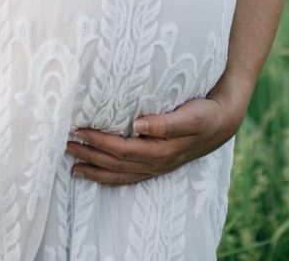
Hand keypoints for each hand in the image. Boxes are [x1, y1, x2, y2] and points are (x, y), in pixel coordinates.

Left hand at [65, 78, 250, 184]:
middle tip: (66, 142)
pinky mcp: (156, 164)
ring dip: (94, 167)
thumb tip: (139, 124)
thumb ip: (166, 122)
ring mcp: (155, 166)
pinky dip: (107, 176)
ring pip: (119, 173)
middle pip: (115, 163)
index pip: (122, 149)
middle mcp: (156, 162)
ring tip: (71, 161)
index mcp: (161, 150)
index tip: (80, 128)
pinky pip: (127, 176)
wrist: (222, 121)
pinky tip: (92, 172)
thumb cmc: (205, 113)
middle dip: (90, 154)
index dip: (100, 141)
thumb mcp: (191, 115)